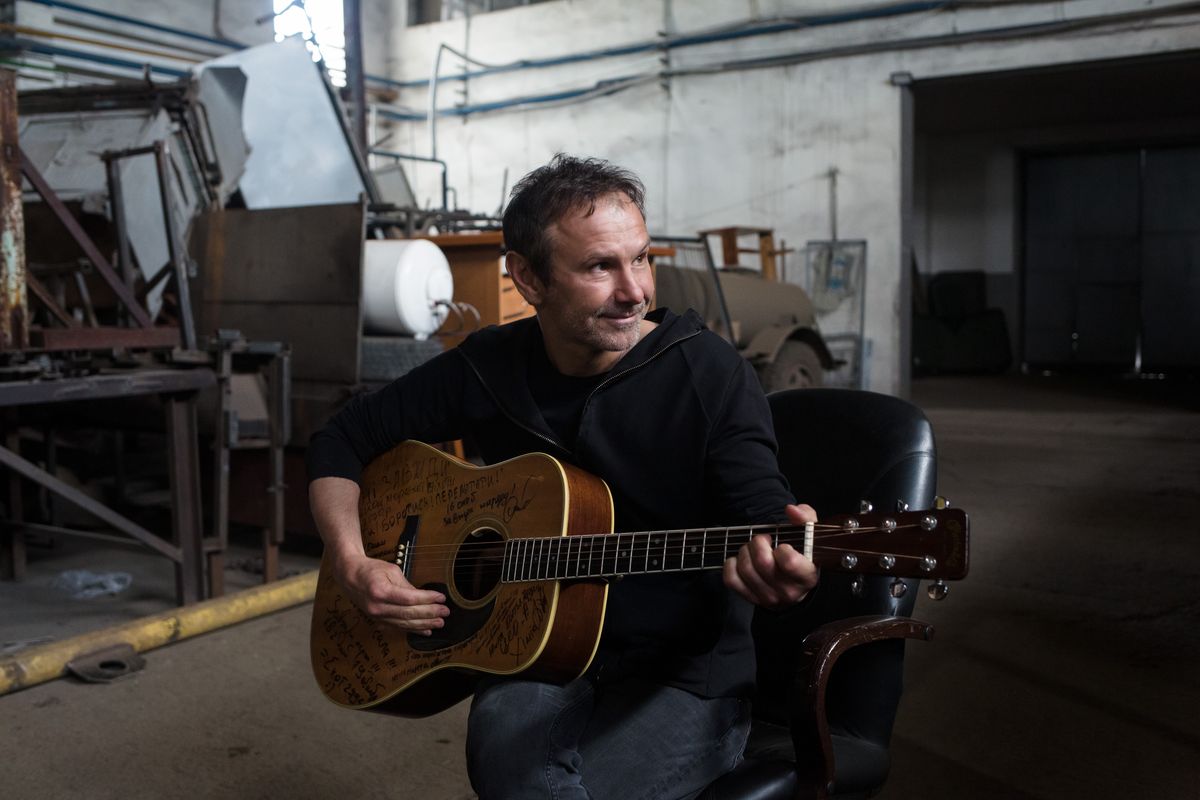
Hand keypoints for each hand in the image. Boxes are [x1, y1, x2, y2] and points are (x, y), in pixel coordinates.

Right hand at [333, 554, 449, 634]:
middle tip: (445, 612)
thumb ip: (407, 586)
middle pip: (408, 614)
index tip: (441, 598)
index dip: (428, 599)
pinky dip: (413, 630)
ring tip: (440, 623)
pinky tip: (426, 631)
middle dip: (429, 614)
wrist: (348, 575)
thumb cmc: (370, 569)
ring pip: (404, 624)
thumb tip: (424, 598)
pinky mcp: (377, 620)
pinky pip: (397, 627)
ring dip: (424, 625)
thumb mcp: (391, 571)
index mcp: (380, 591)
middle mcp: (377, 606)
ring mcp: (376, 616)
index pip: (409, 599)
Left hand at [723, 503, 818, 607]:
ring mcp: (768, 598)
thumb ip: (805, 519)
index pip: (788, 561)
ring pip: (745, 569)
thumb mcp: (809, 537)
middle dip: (758, 543)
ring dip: (745, 551)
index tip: (782, 545)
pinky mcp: (750, 598)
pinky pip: (731, 579)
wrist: (794, 586)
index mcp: (806, 576)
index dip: (781, 548)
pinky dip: (731, 565)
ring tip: (752, 549)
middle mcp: (788, 591)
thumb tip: (791, 510)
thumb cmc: (801, 557)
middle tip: (763, 540)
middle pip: (762, 562)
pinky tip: (741, 560)